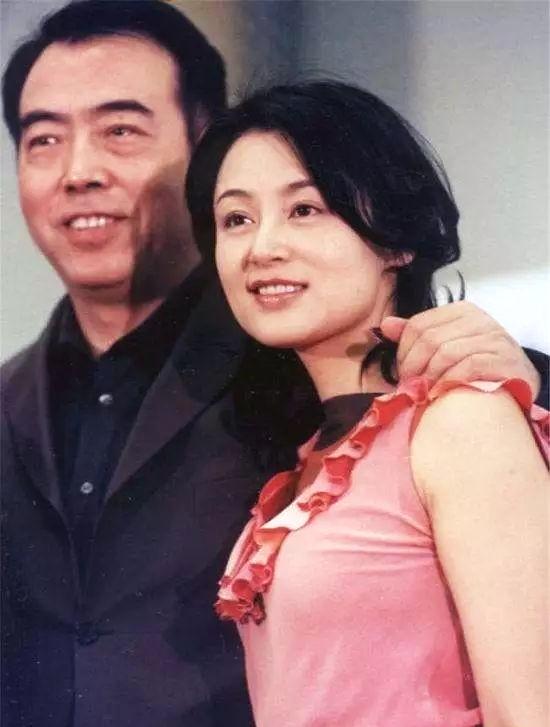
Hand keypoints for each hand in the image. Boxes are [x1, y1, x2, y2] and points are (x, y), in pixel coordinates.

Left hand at [380, 301, 540, 397]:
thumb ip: (416, 334)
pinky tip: (441, 393)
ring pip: (446, 354)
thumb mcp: (447, 343)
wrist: (518, 379)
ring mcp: (494, 338)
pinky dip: (449, 381)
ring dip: (429, 378)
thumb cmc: (477, 362)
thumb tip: (385, 325)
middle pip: (430, 340)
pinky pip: (468, 367)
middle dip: (413, 367)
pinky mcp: (505, 359)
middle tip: (409, 388)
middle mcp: (479, 320)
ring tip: (423, 393)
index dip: (403, 352)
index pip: (418, 326)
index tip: (402, 374)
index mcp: (460, 311)